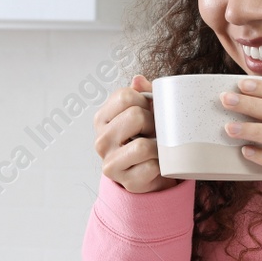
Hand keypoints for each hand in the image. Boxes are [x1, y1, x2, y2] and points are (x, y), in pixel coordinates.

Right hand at [92, 75, 179, 193]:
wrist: (145, 173)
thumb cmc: (143, 138)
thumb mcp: (141, 112)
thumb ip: (142, 94)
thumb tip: (138, 80)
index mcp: (102, 118)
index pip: (125, 96)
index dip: (144, 100)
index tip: (148, 110)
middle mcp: (101, 140)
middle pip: (136, 116)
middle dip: (153, 123)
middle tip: (154, 131)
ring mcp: (110, 162)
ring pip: (143, 146)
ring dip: (157, 146)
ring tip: (156, 148)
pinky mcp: (125, 181)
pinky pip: (151, 167)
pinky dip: (160, 165)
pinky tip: (156, 164)